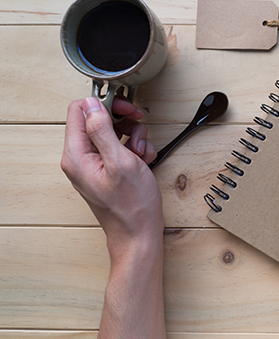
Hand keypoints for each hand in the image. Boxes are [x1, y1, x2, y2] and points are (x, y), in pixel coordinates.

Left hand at [61, 97, 163, 260]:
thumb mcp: (120, 161)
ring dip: (133, 136)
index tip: (126, 108)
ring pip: (112, 132)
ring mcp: (93, 164)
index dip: (105, 104)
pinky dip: (135, 149)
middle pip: (97, 120)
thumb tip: (92, 104)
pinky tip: (143, 160)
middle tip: (138, 125)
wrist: (138, 234)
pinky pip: (119, 147)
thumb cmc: (131, 206)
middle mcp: (80, 158)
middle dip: (123, 121)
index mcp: (76, 155)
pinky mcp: (106, 170)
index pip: (80, 110)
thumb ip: (102, 129)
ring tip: (142, 152)